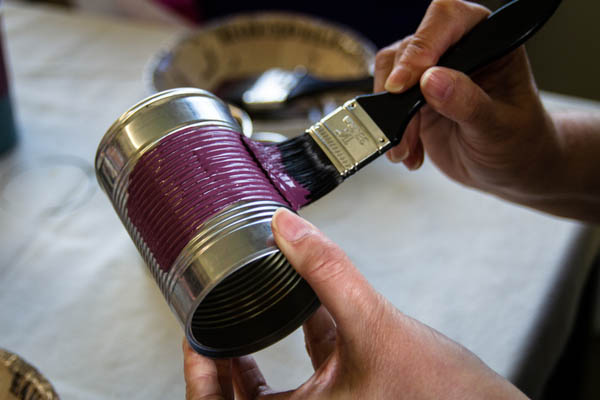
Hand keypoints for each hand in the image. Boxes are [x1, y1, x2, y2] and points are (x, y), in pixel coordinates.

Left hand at [183, 208, 526, 398]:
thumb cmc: (445, 396)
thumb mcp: (376, 325)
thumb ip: (328, 272)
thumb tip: (288, 228)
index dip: (200, 378)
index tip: (195, 340)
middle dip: (219, 367)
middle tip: (207, 330)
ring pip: (270, 394)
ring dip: (251, 359)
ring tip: (239, 321)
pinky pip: (306, 379)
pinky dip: (295, 349)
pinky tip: (299, 312)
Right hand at [374, 0, 561, 204]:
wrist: (509, 172)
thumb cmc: (519, 143)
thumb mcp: (499, 127)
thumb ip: (467, 102)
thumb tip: (432, 80)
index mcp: (488, 43)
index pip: (448, 20)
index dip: (423, 46)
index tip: (407, 82)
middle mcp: (457, 51)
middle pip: (410, 47)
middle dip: (401, 89)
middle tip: (402, 122)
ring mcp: (431, 74)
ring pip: (391, 73)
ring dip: (392, 113)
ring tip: (406, 146)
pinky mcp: (413, 99)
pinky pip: (387, 103)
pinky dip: (391, 129)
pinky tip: (410, 151)